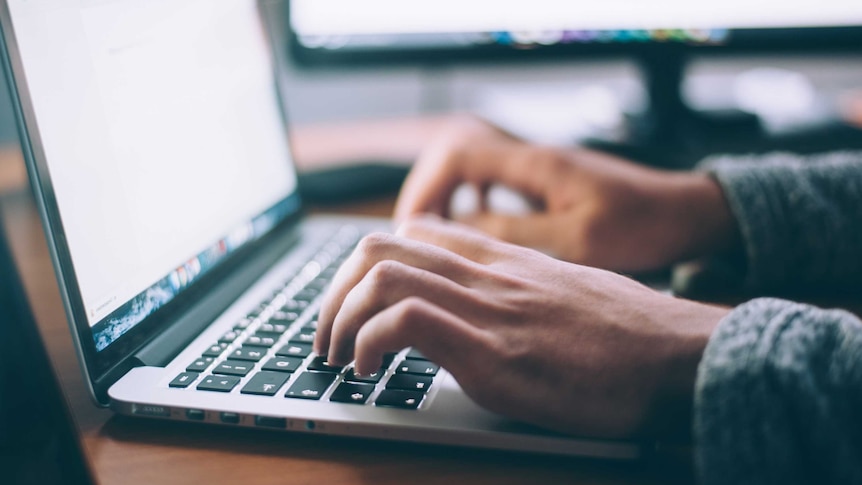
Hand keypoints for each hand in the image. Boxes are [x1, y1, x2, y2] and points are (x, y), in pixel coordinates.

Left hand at [316, 216, 729, 438]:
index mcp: (505, 260)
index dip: (368, 264)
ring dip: (338, 318)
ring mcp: (489, 309)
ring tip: (337, 357)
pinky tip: (369, 371)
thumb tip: (487, 311)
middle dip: (334, 292)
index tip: (356, 303)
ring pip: (381, 274)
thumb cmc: (632, 335)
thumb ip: (520, 290)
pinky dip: (368, 343)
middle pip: (380, 246)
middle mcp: (489, 274)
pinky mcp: (494, 353)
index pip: (415, 231)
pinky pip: (406, 321)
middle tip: (328, 335)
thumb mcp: (568, 294)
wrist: (683, 357)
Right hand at [395, 116, 738, 272]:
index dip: (426, 188)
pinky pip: (493, 184)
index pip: (457, 154)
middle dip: (427, 194)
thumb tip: (456, 232)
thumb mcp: (577, 240)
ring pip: (471, 171)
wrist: (686, 214)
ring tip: (435, 239)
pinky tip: (474, 233)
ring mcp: (539, 169)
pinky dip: (472, 205)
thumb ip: (514, 234)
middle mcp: (531, 158)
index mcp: (535, 164)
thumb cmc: (642, 226)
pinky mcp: (547, 184)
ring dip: (447, 200)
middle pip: (455, 157)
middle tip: (414, 238)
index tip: (412, 228)